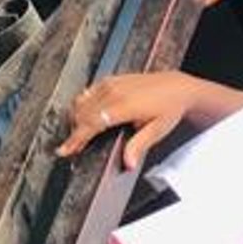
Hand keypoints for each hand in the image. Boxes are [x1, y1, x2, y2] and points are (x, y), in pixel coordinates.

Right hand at [57, 71, 198, 171]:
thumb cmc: (170, 107)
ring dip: (76, 119)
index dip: (76, 138)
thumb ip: (139, 146)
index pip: (92, 123)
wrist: (177, 87)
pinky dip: (81, 105)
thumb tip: (128, 163)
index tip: (65, 150)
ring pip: (81, 101)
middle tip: (70, 149)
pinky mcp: (111, 80)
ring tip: (77, 136)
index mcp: (124, 105)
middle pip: (82, 113)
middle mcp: (115, 91)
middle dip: (73, 132)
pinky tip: (84, 117)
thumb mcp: (158, 130)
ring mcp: (111, 83)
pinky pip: (88, 92)